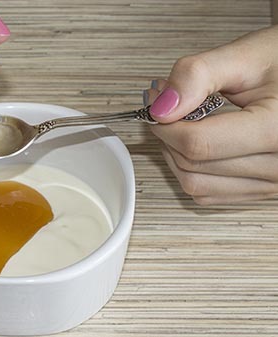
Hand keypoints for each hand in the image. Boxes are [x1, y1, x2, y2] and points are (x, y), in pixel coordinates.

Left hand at [144, 26, 277, 204]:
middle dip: (167, 133)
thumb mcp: (245, 56)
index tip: (157, 102)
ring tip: (181, 121)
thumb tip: (161, 108)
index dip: (165, 123)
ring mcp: (272, 184)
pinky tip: (195, 141)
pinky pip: (207, 193)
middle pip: (192, 165)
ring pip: (195, 184)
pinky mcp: (261, 191)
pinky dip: (190, 169)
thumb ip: (198, 76)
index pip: (197, 143)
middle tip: (165, 103)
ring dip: (175, 153)